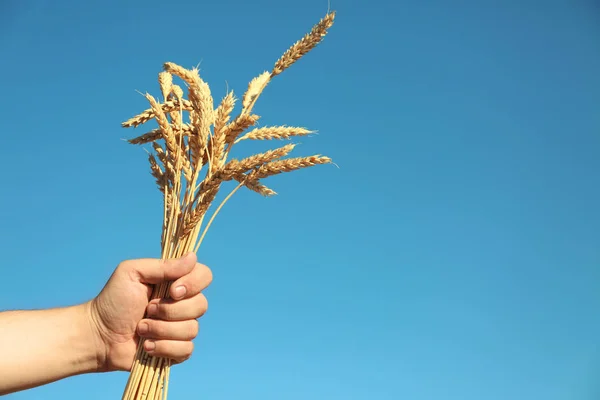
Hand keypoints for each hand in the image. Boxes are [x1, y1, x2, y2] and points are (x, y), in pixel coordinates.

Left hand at [87, 252, 211, 371]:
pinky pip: (186, 349)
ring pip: (192, 329)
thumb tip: (193, 257)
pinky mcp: (176, 350)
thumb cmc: (113, 300)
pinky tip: (147, 346)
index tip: (171, 291)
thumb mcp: (132, 273)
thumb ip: (163, 266)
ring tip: (141, 329)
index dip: (193, 284)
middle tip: (147, 310)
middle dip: (170, 310)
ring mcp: (181, 327)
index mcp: (176, 281)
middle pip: (201, 305)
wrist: (98, 335)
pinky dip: (163, 348)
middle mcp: (183, 303)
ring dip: (161, 330)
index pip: (204, 276)